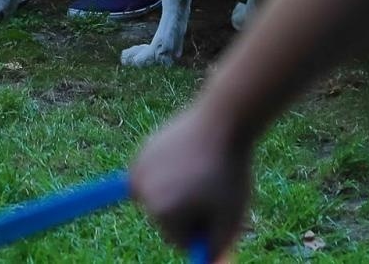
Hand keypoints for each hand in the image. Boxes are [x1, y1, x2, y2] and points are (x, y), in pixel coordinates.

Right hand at [130, 103, 253, 259]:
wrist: (222, 120)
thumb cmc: (229, 171)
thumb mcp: (230, 217)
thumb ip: (217, 248)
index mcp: (161, 211)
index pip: (180, 240)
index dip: (203, 228)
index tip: (219, 207)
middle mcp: (141, 191)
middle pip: (166, 220)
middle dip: (188, 213)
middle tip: (213, 190)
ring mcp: (138, 169)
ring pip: (160, 199)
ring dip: (178, 194)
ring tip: (203, 172)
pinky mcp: (141, 152)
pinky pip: (155, 178)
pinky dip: (169, 176)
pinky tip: (189, 160)